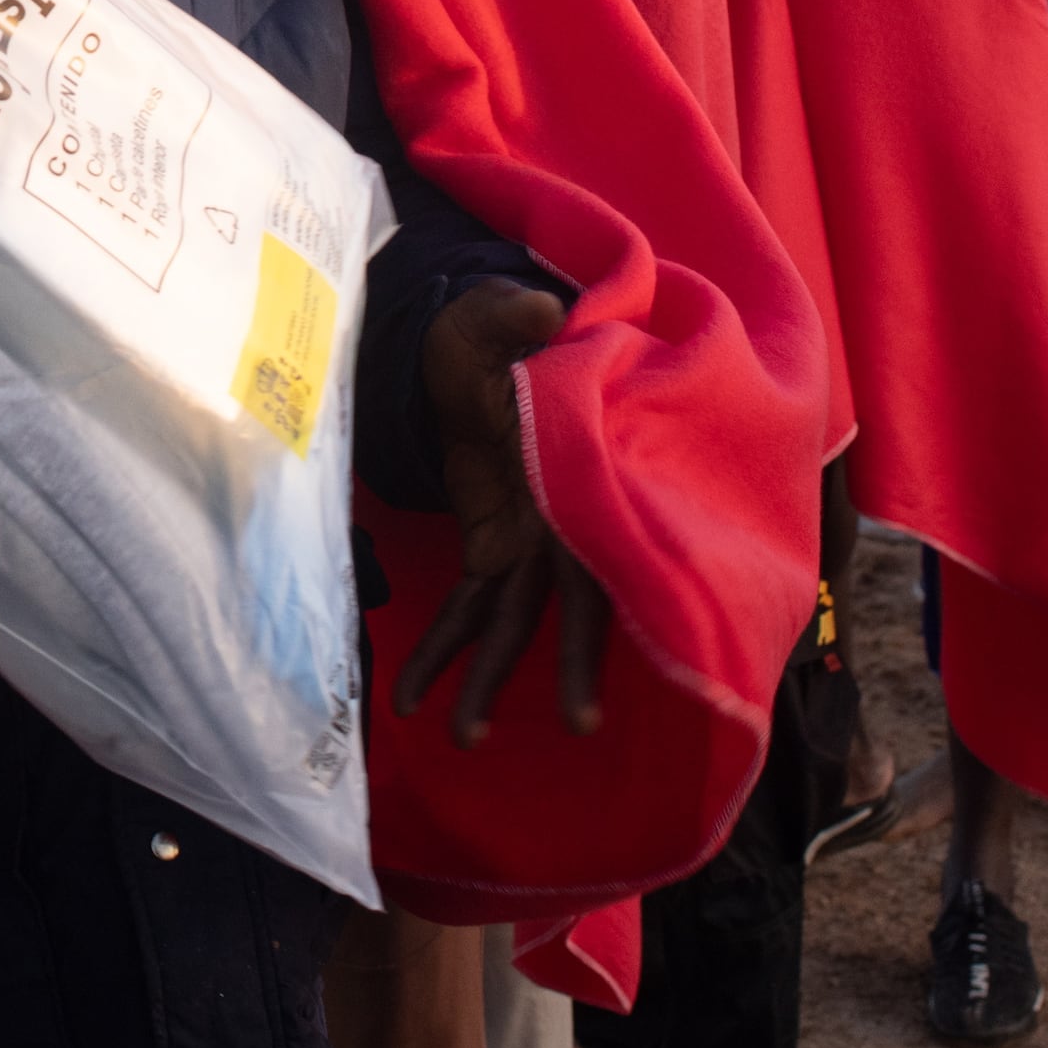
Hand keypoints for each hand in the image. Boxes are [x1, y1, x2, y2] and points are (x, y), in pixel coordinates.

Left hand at [393, 280, 608, 745]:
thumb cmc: (490, 334)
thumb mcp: (494, 319)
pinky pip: (469, 606)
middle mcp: (561, 515)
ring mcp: (527, 537)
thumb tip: (539, 310)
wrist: (466, 349)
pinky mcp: (489, 545)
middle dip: (575, 663)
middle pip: (575, 600)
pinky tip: (411, 696)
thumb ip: (513, 317)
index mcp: (578, 467)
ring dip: (491, 678)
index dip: (615, 590)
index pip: (605, 538)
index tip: (636, 626)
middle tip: (579, 724)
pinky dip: (443, 649)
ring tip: (464, 736)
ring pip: (517, 621)